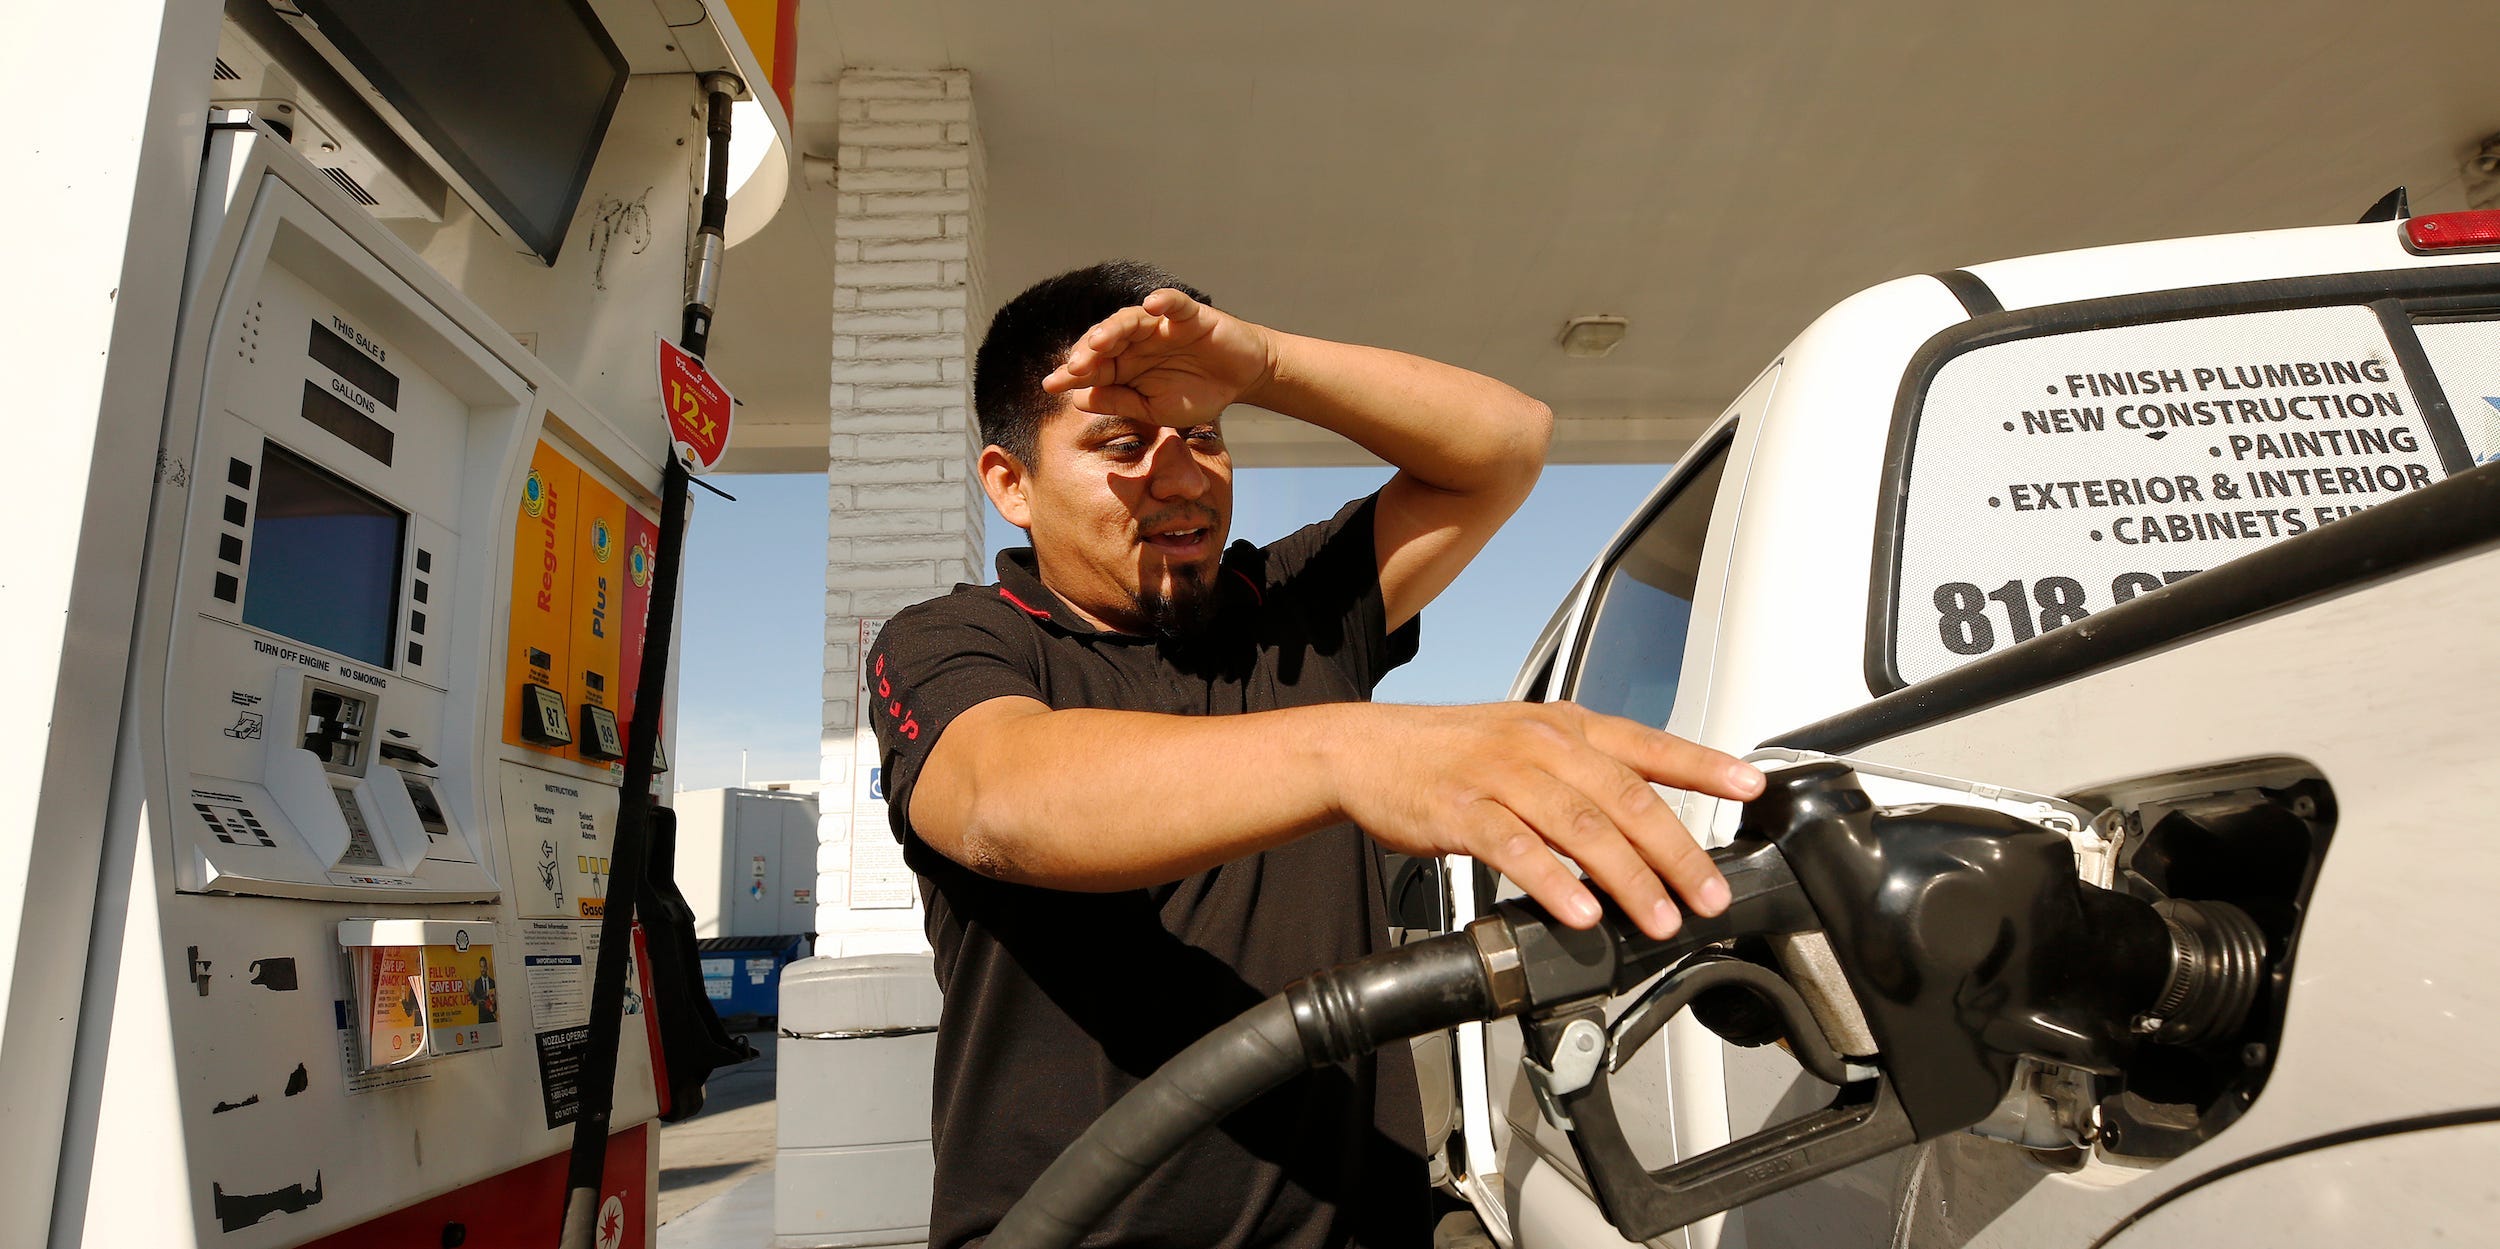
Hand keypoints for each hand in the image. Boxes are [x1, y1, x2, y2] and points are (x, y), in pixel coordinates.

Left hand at [1042, 288, 1276, 423]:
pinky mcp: (1189, 315)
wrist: (1240, 380)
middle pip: (1105, 341)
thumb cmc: (1197, 393)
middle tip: (1074, 367)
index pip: (1093, 367)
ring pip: (1131, 320)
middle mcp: (1137, 342)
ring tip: (1099, 341)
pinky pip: (1174, 304)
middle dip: (1087, 353)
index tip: (1049, 385)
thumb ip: (1119, 401)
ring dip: (1113, 328)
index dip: (1071, 374)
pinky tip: (1152, 304)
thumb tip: (1078, 399)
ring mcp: (1161, 326)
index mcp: (1125, 365)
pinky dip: (1164, 301)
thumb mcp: (1154, 409)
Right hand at [1333, 702, 1764, 938]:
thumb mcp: (1528, 742)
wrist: (1368, 750)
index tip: (1753, 786)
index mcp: (1566, 726)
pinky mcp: (1461, 811)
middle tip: (1711, 895)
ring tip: (1659, 919)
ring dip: (1628, 878)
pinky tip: (1580, 913)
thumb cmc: (1452, 753)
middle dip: (1677, 851)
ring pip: (1580, 827)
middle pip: (1626, 797)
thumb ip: (1587, 775)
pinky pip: (1516, 849)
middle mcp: (1541, 744)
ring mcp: (1501, 775)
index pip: (1649, 743)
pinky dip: (1553, 883)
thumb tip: (1650, 823)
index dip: (1704, 764)